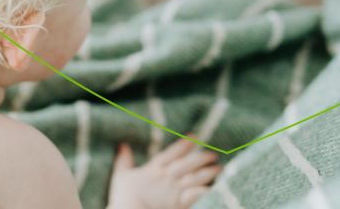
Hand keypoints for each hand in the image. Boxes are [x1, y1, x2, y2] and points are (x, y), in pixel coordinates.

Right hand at [107, 138, 221, 208]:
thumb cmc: (123, 197)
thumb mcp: (121, 175)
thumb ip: (123, 160)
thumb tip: (123, 144)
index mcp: (154, 169)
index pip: (171, 153)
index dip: (183, 144)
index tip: (195, 137)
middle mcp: (167, 178)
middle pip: (187, 164)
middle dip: (201, 158)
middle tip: (213, 153)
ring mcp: (175, 192)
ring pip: (195, 178)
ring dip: (208, 173)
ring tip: (219, 168)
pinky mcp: (179, 205)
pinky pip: (196, 196)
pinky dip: (205, 191)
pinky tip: (214, 188)